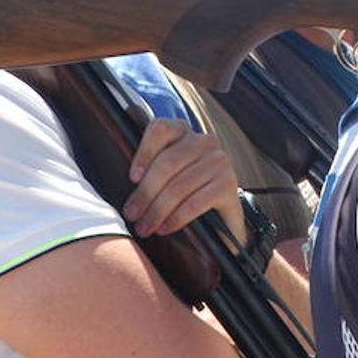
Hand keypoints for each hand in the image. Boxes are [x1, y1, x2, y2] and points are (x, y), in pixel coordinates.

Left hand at [122, 119, 246, 243]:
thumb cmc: (185, 191)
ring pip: (179, 186)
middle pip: (167, 163)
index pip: (160, 129)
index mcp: (184, 132)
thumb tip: (128, 181)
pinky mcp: (229, 184)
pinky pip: (195, 202)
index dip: (144, 153)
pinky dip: (176, 218)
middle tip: (132, 214)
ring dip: (157, 210)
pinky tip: (164, 228)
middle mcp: (204, 141)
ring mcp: (219, 161)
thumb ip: (149, 168)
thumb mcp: (167, 174)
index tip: (132, 178)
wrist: (222, 214)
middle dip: (145, 192)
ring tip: (144, 227)